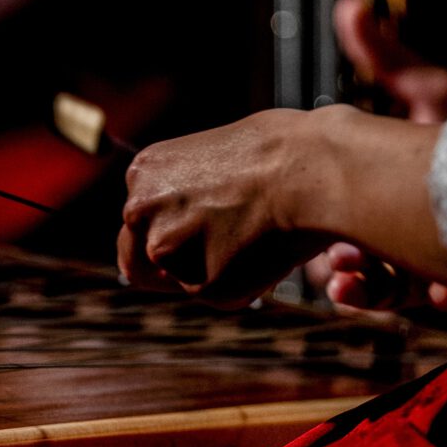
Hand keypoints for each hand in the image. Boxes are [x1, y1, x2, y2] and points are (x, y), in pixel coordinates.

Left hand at [118, 111, 331, 306]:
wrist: (311, 167)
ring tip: (254, 240)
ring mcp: (166, 249)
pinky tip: (267, 250)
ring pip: (181, 281)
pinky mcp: (202, 285)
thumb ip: (186, 192)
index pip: (135, 225)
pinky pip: (219, 295)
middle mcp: (140, 210)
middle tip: (213, 264)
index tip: (188, 245)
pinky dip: (243, 284)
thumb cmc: (278, 151)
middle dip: (170, 269)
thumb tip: (191, 217)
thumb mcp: (212, 157)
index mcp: (142, 174)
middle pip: (138, 261)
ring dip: (210, 273)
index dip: (163, 238)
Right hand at [317, 0, 446, 316]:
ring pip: (399, 294)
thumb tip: (350, 5)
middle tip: (345, 269)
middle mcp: (411, 233)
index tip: (330, 246)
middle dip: (350, 275)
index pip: (346, 227)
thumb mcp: (433, 94)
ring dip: (379, 295)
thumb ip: (388, 59)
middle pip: (364, 266)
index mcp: (387, 197)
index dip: (333, 241)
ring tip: (372, 286)